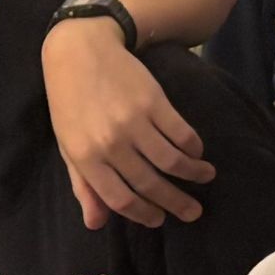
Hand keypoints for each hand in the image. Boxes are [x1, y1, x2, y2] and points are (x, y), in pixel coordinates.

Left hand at [43, 19, 213, 227]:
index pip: (120, 199)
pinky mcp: (154, 101)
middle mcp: (111, 143)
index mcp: (86, 157)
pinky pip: (181, 133)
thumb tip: (96, 224)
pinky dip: (193, 147)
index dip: (143, 214)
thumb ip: (84, 185)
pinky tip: (198, 152)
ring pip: (172, 161)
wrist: (79, 50)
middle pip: (151, 184)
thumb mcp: (68, 145)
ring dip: (193, 174)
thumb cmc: (70, 102)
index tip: (159, 220)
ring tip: (205, 178)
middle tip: (193, 213)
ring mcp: (133, 122)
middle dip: (176, 203)